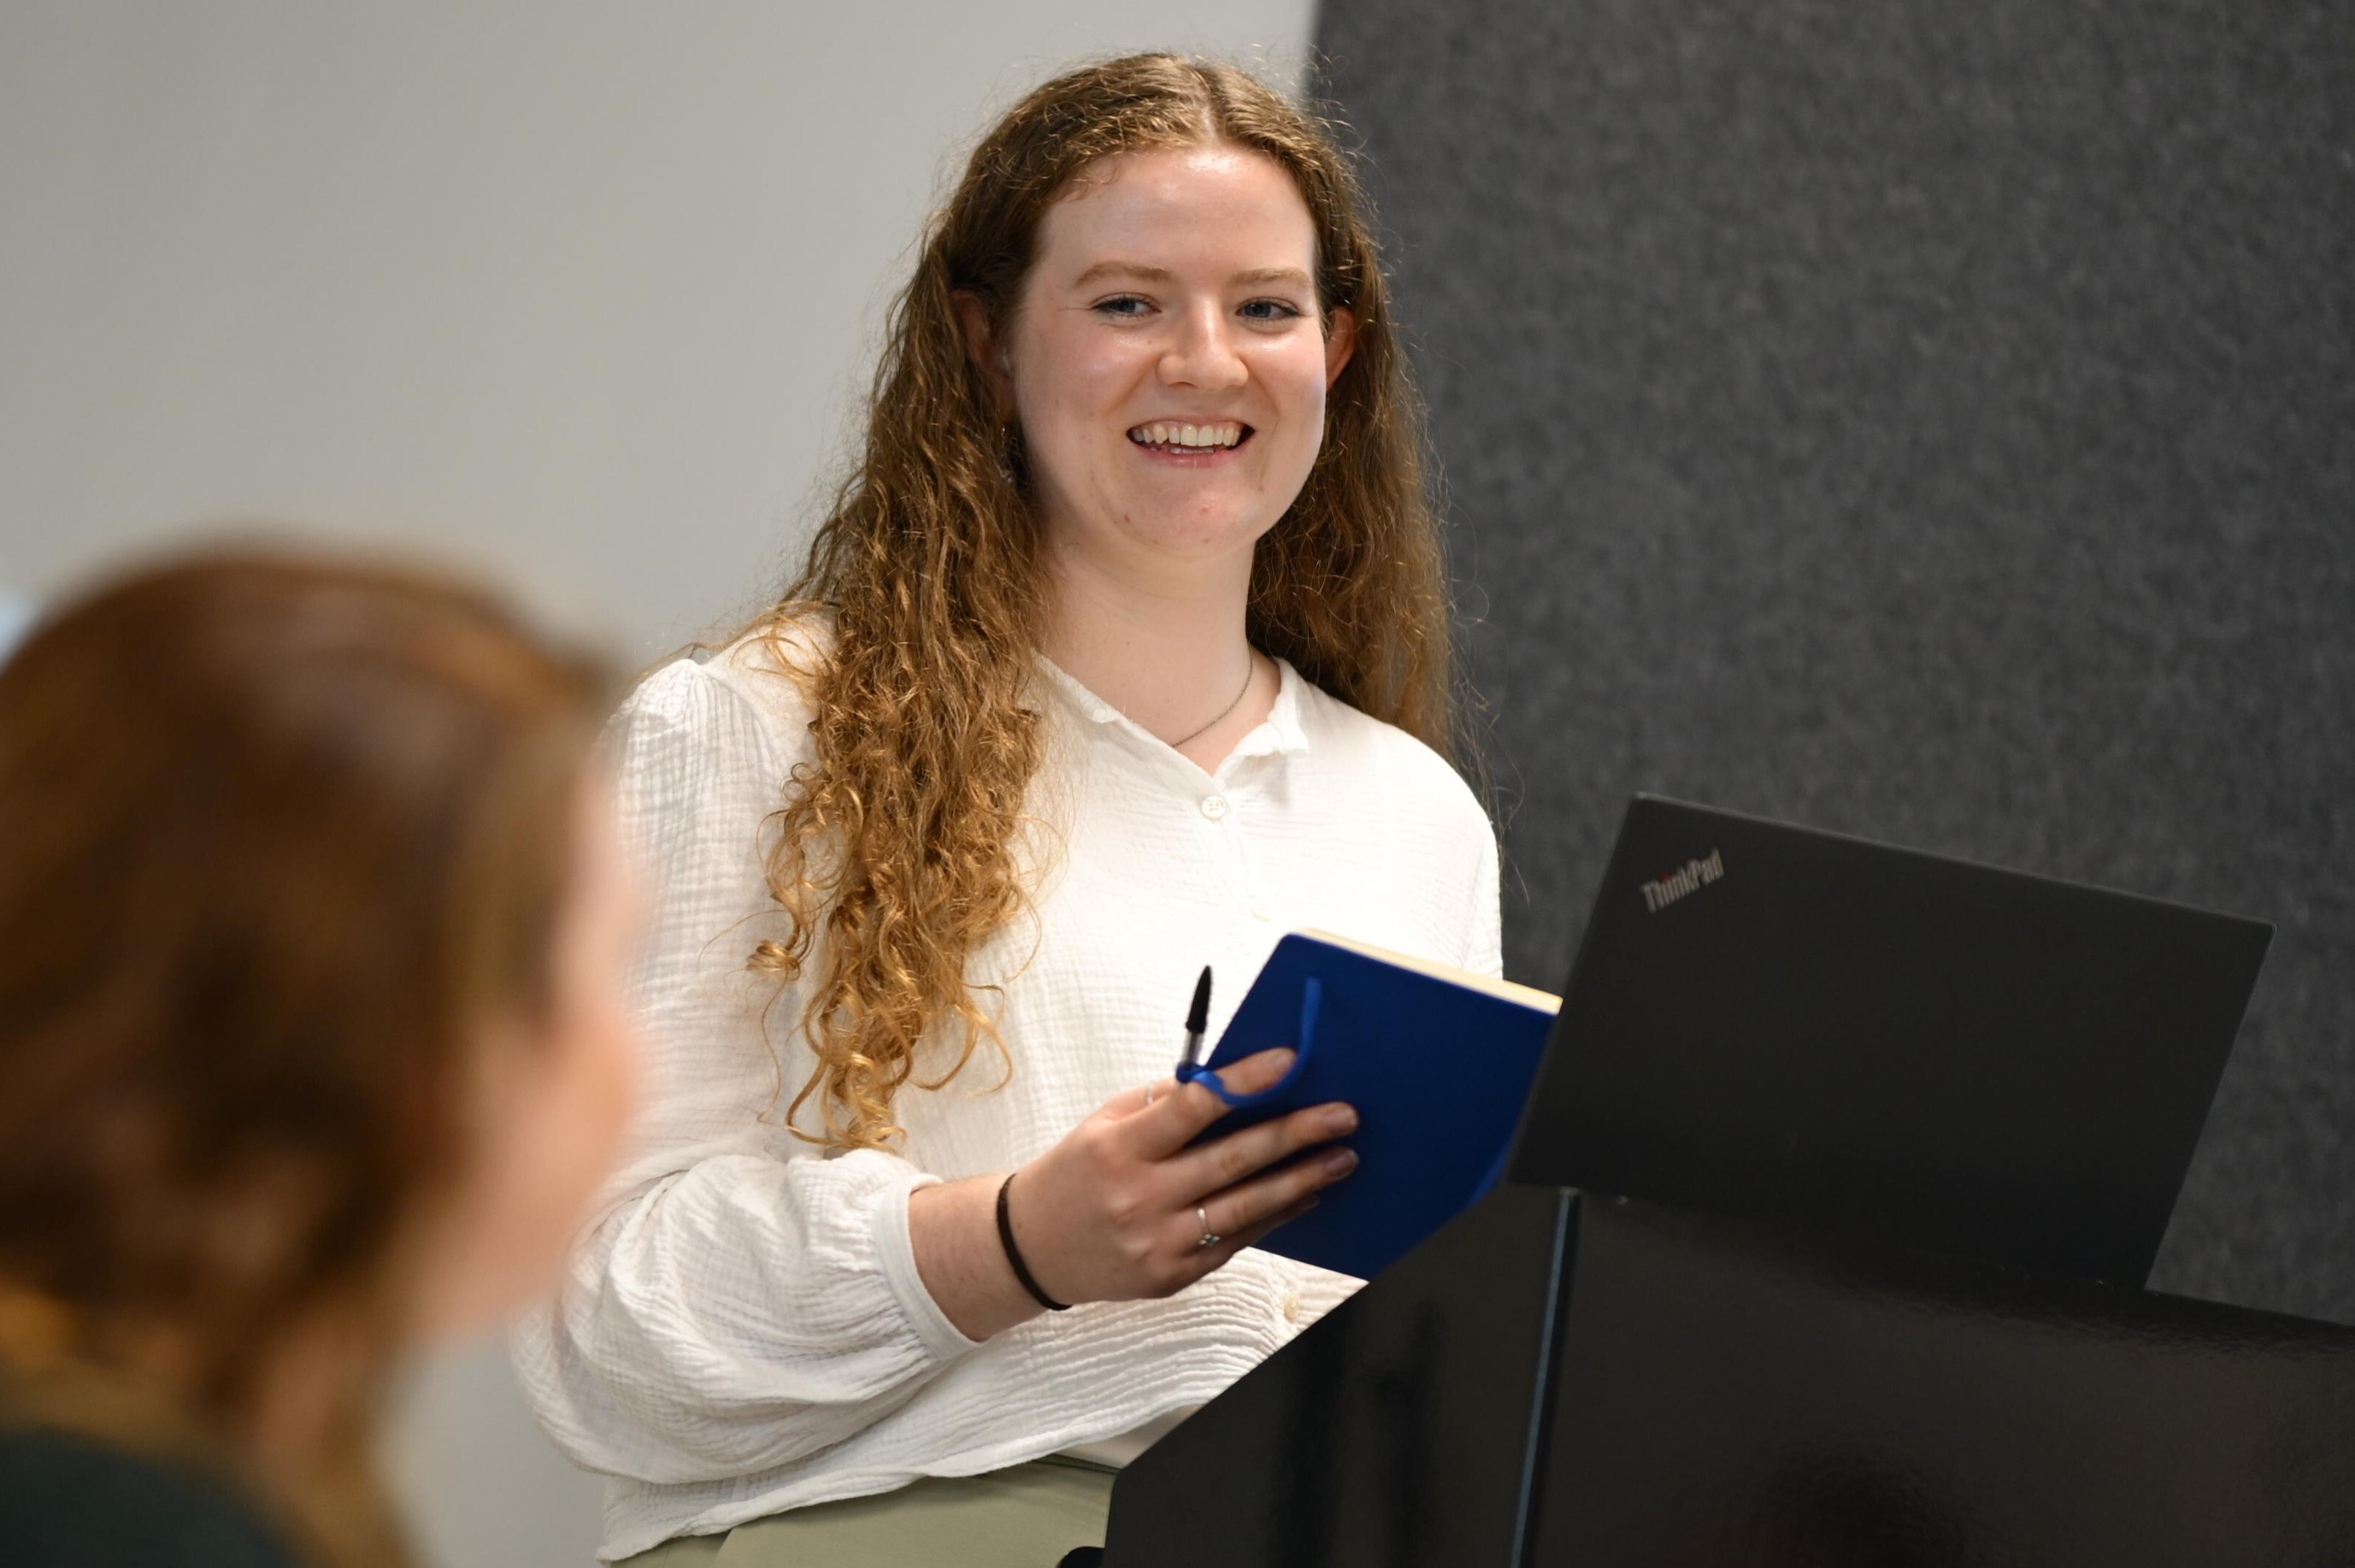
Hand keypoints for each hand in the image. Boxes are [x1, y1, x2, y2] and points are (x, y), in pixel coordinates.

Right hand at [1011, 1048, 1358, 1305]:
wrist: (1031, 1247)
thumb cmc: (1077, 1172)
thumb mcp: (1106, 1123)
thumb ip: (1166, 1103)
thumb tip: (1236, 1081)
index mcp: (1119, 1146)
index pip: (1192, 1106)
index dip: (1245, 1082)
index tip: (1291, 1061)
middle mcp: (1139, 1195)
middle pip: (1232, 1160)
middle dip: (1295, 1134)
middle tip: (1343, 1116)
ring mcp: (1157, 1241)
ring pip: (1244, 1208)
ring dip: (1301, 1180)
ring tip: (1341, 1158)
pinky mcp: (1171, 1275)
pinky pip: (1235, 1242)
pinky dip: (1275, 1216)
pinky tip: (1305, 1194)